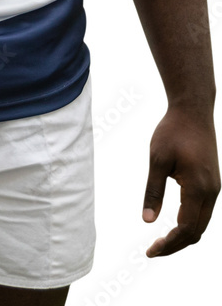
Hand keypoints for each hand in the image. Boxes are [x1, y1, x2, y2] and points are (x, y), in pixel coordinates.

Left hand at [143, 105, 219, 256]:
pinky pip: (203, 211)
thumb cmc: (172, 131)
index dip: (169, 244)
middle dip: (176, 245)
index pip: (186, 229)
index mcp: (198, 188)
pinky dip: (190, 223)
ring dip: (183, 235)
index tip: (150, 251)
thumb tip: (147, 221)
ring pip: (202, 223)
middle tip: (152, 251)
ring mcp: (214, 188)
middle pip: (196, 231)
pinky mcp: (212, 182)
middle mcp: (211, 192)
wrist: (193, 111)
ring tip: (161, 241)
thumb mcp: (157, 160)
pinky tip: (174, 223)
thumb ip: (153, 191)